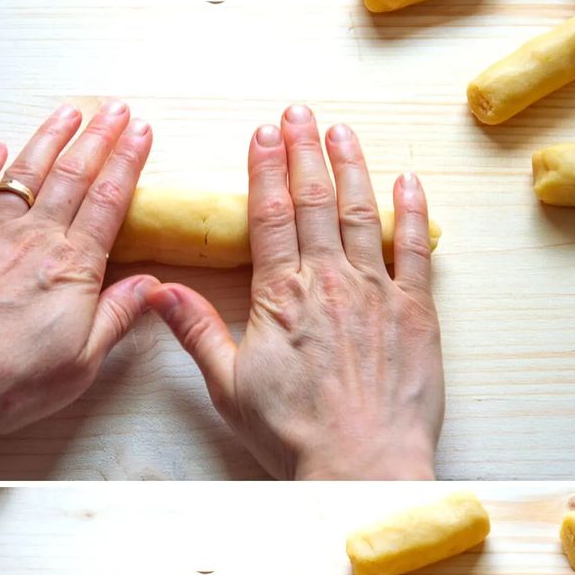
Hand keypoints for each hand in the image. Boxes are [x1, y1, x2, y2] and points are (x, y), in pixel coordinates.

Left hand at [0, 102, 157, 473]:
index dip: (128, 163)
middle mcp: (36, 239)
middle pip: (74, 175)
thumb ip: (115, 318)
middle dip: (99, 137)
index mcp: (73, 267)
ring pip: (27, 173)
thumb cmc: (8, 378)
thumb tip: (147, 287)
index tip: (142, 134)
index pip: (109, 201)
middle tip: (118, 109)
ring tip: (69, 113)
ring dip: (51, 139)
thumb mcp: (81, 363)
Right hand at [148, 106, 443, 479]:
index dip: (265, 169)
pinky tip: (407, 181)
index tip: (262, 134)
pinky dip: (412, 211)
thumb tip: (159, 291)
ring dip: (351, 167)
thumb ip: (197, 332)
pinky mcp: (416, 310)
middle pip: (314, 201)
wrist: (361, 462)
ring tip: (342, 131)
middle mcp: (329, 280)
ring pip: (362, 213)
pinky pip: (415, 249)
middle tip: (298, 112)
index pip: (269, 215)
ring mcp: (376, 291)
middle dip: (304, 151)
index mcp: (282, 295)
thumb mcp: (229, 387)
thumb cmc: (293, 433)